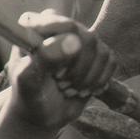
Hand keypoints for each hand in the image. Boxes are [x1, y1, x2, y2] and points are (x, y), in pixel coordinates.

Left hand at [8, 13, 115, 131]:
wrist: (42, 113)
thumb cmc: (29, 95)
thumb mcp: (28, 81)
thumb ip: (45, 59)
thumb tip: (72, 41)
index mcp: (36, 26)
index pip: (65, 25)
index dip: (66, 51)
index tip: (55, 74)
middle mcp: (60, 27)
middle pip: (87, 38)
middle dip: (78, 69)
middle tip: (61, 83)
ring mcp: (80, 38)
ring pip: (101, 51)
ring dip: (87, 79)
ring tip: (69, 90)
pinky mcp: (96, 53)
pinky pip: (111, 61)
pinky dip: (98, 81)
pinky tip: (83, 90)